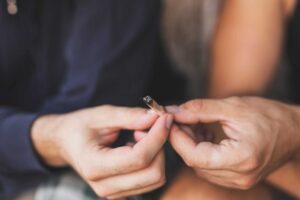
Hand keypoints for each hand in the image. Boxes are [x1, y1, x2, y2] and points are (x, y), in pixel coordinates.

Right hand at [31, 105, 172, 198]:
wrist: (65, 143)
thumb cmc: (80, 127)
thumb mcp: (102, 115)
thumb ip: (130, 116)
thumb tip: (157, 117)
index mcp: (94, 165)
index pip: (139, 158)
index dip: (157, 136)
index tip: (164, 117)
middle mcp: (104, 186)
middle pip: (153, 173)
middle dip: (159, 145)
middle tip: (147, 126)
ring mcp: (113, 193)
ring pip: (155, 178)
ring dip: (157, 153)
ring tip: (139, 136)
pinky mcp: (122, 192)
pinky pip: (150, 180)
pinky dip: (153, 160)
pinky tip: (137, 146)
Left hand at [167, 97, 299, 188]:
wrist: (294, 131)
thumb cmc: (269, 116)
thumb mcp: (232, 107)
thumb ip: (200, 110)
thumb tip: (175, 111)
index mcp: (240, 158)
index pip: (195, 156)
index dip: (178, 139)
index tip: (171, 121)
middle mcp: (239, 176)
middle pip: (195, 162)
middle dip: (183, 139)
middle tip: (180, 119)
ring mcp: (239, 180)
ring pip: (200, 166)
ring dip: (192, 145)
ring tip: (196, 125)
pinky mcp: (238, 178)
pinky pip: (210, 168)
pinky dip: (202, 151)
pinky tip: (206, 134)